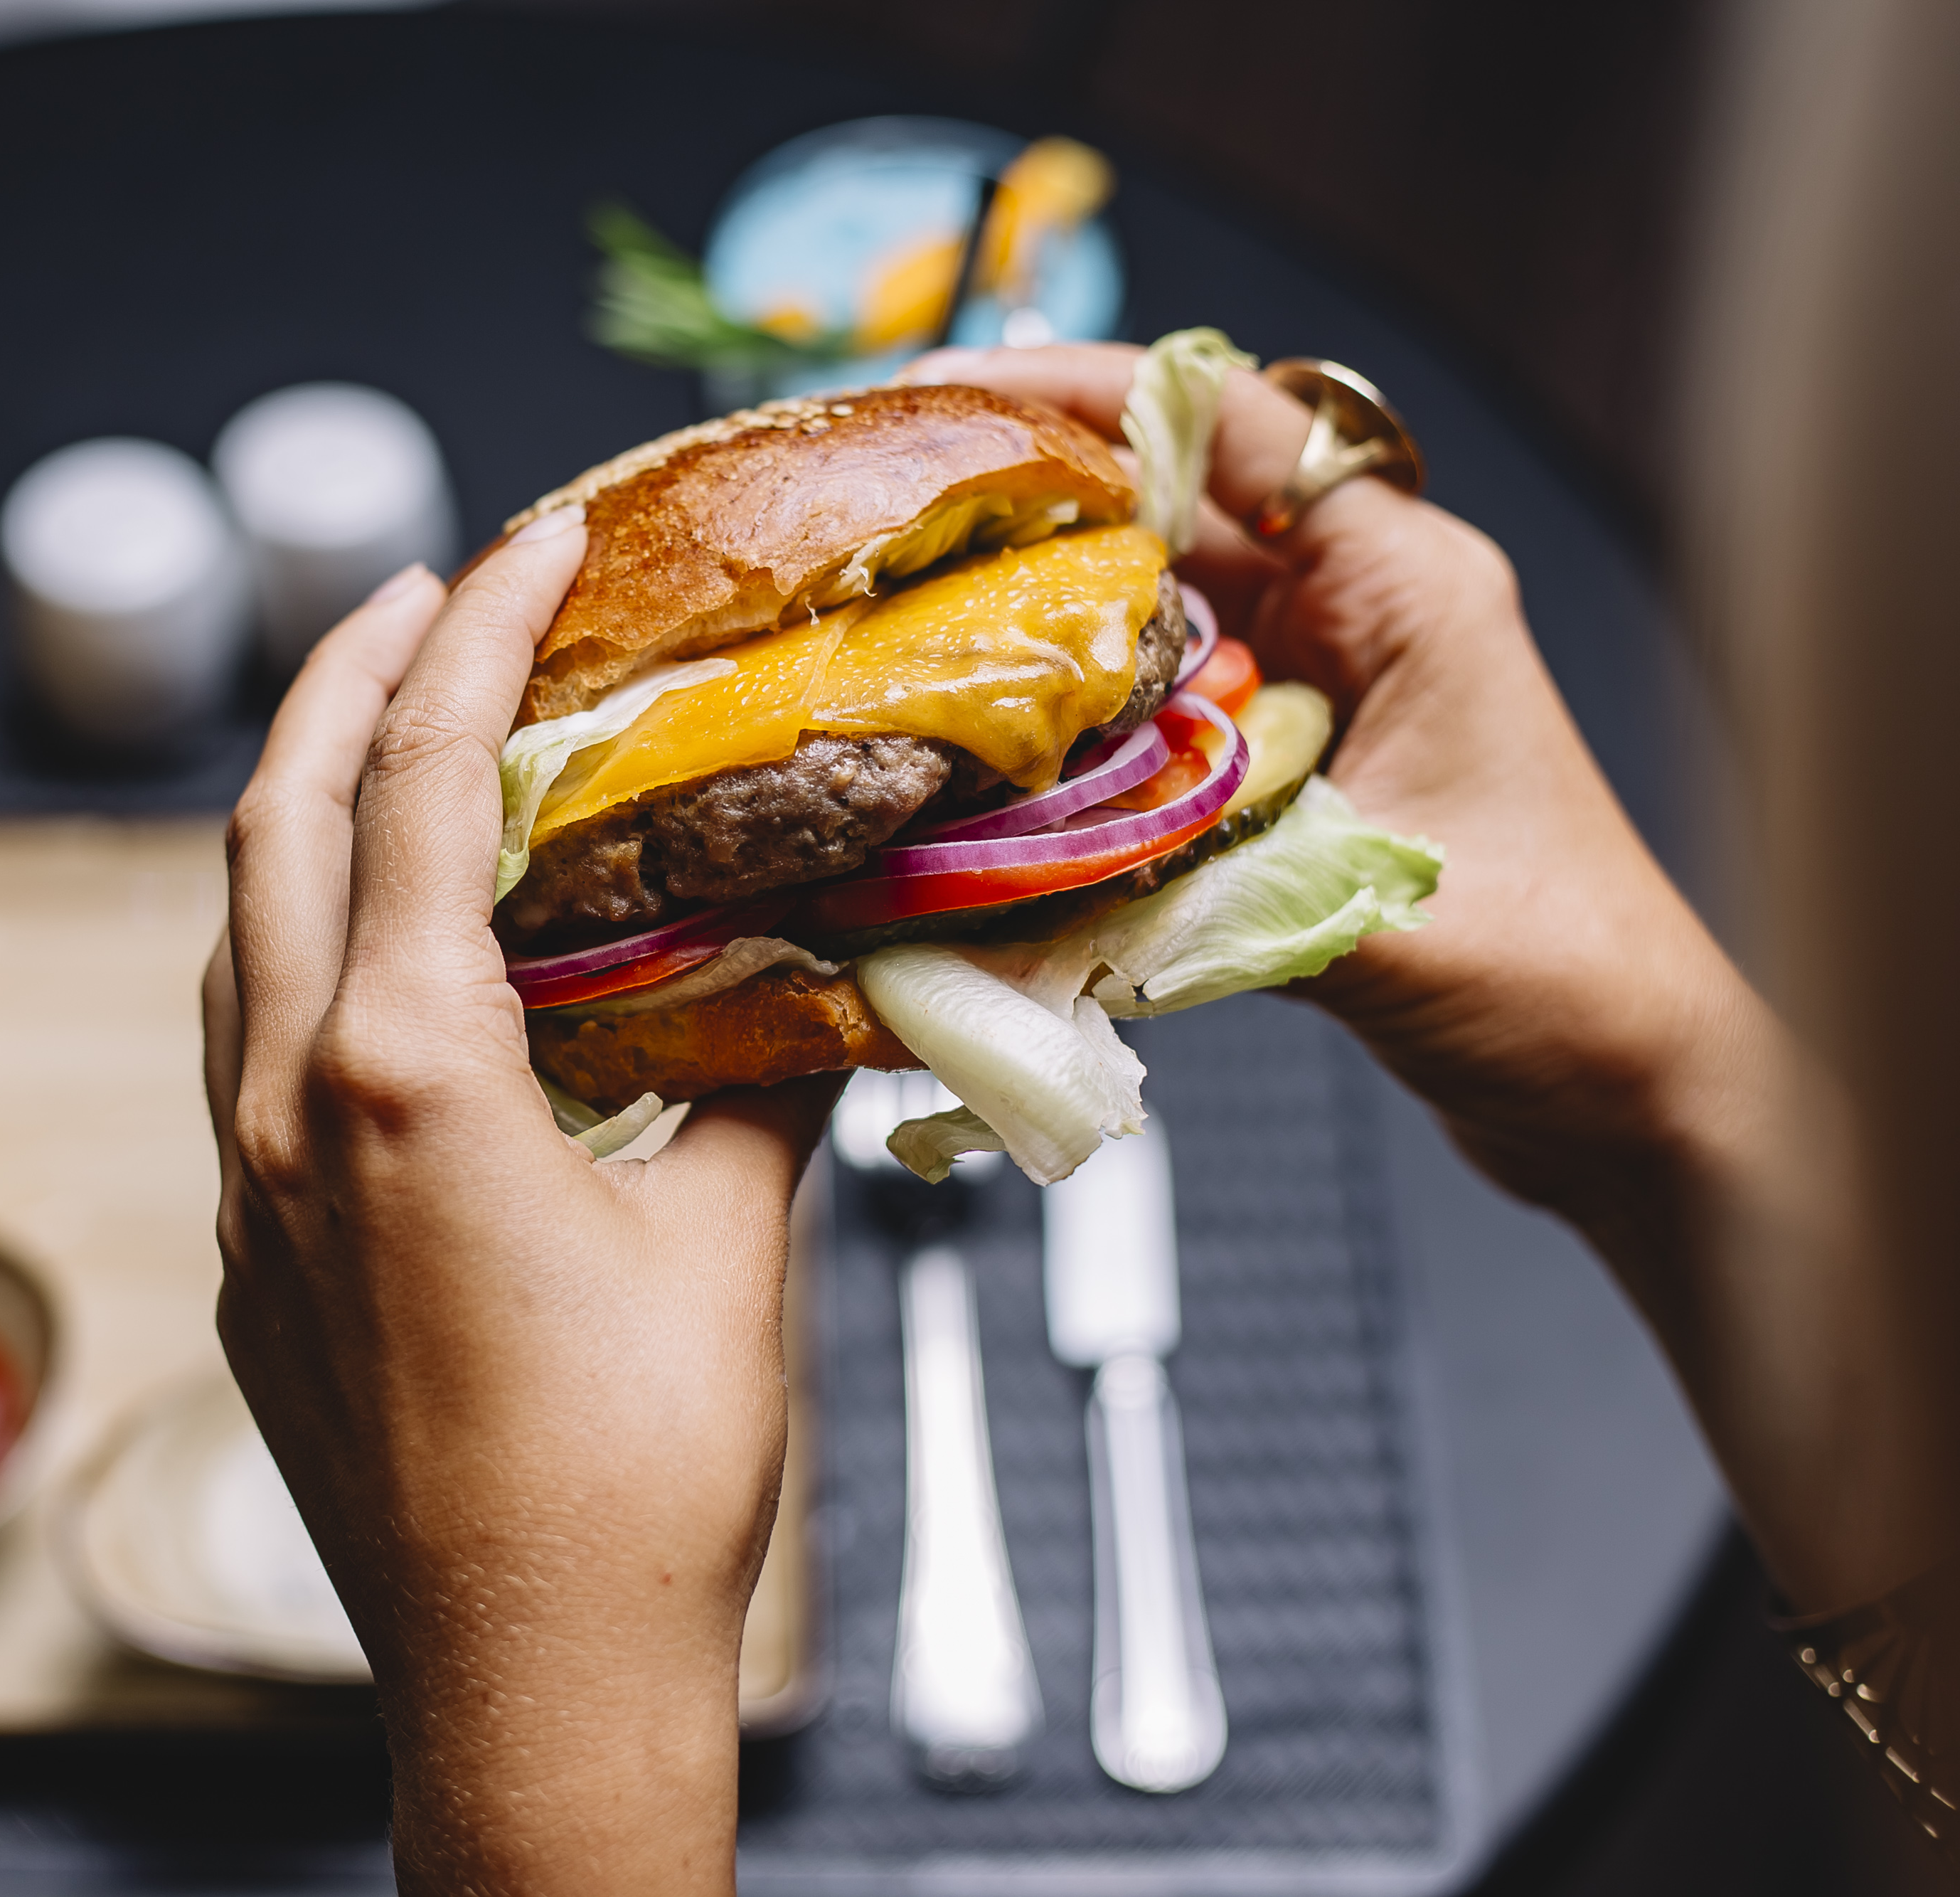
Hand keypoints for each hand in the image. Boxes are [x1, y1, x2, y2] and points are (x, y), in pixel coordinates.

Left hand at [204, 523, 838, 1894]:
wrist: (527, 1684)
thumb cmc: (641, 1481)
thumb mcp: (732, 1242)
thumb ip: (760, 1081)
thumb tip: (812, 975)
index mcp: (405, 1072)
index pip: (421, 781)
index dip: (474, 633)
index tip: (526, 539)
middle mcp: (285, 1107)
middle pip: (275, 817)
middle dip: (344, 675)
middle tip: (425, 584)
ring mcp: (246, 1186)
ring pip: (240, 929)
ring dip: (307, 805)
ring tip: (396, 733)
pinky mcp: (251, 1258)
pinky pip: (246, 1039)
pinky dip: (302, 937)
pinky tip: (381, 943)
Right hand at [908, 343, 1936, 1610]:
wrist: (1630, 1096)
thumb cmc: (1571, 983)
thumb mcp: (1374, 913)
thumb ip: (1200, 878)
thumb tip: (1017, 873)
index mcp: (1407, 585)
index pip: (1228, 420)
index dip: (1078, 391)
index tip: (948, 398)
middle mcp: (1358, 613)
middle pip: (1163, 503)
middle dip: (1021, 497)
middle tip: (882, 518)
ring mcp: (1321, 690)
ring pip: (1145, 609)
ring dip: (1034, 616)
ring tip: (901, 624)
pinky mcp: (1288, 770)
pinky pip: (1149, 712)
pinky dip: (1069, 724)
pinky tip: (983, 754)